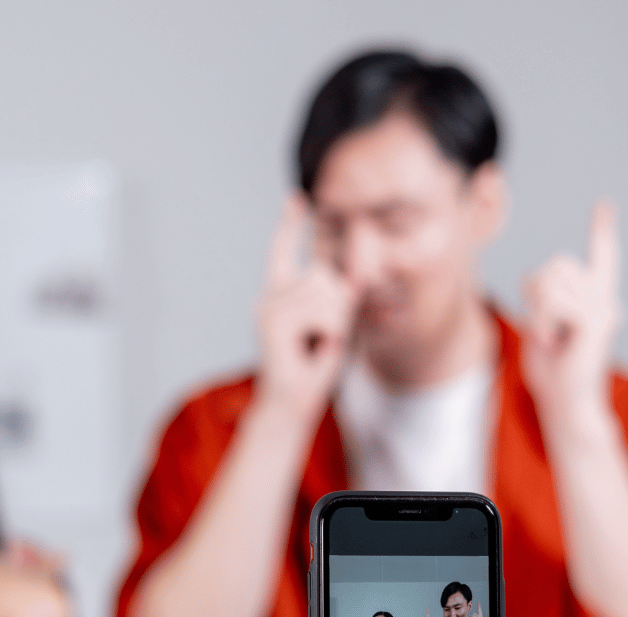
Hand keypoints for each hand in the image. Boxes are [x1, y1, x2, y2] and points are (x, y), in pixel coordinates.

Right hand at [256, 195, 355, 424]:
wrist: (291, 406)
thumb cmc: (314, 370)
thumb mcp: (339, 323)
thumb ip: (346, 293)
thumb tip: (358, 266)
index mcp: (282, 294)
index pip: (284, 251)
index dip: (291, 224)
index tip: (297, 198)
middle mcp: (271, 296)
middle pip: (323, 273)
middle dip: (339, 306)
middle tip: (324, 339)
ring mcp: (268, 307)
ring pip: (324, 292)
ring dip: (335, 322)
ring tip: (316, 346)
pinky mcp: (272, 322)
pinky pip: (319, 312)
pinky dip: (327, 333)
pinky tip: (310, 350)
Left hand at [521, 201, 621, 418]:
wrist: (565, 403)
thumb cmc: (551, 371)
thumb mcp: (540, 327)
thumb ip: (543, 300)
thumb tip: (536, 278)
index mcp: (594, 300)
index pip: (601, 258)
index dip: (602, 232)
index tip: (604, 205)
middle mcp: (605, 299)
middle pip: (556, 264)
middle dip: (535, 292)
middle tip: (541, 327)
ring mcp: (604, 308)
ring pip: (550, 281)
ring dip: (536, 310)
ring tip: (548, 337)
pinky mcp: (596, 321)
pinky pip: (554, 303)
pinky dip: (541, 322)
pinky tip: (550, 341)